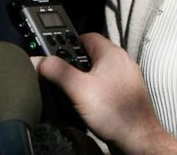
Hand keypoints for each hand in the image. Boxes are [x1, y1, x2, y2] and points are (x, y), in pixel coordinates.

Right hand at [33, 33, 176, 154]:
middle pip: (92, 53)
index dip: (68, 42)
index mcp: (112, 53)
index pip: (86, 36)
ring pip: (99, 70)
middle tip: (61, 74)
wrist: (138, 139)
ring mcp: (127, 78)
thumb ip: (56, 71)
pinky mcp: (128, 93)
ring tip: (72, 90)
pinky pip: (107, 83)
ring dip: (85, 77)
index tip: (55, 53)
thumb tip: (38, 60)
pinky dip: (96, 88)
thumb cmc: (113, 112)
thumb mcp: (77, 89)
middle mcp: (122, 62)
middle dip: (75, 62)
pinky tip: (89, 101)